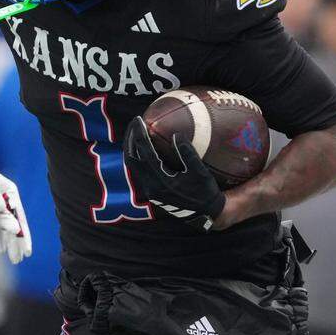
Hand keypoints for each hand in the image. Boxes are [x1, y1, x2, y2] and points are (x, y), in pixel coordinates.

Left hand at [0, 156, 31, 263]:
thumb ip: (1, 214)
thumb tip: (15, 230)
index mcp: (11, 192)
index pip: (20, 218)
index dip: (24, 236)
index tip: (27, 252)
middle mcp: (6, 196)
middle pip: (14, 223)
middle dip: (17, 242)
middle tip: (19, 259)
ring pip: (6, 224)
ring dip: (9, 241)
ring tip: (13, 258)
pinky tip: (1, 247)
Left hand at [123, 116, 225, 231]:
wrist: (205, 214)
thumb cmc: (205, 192)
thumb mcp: (200, 172)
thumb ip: (187, 154)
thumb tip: (176, 134)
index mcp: (161, 180)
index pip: (144, 153)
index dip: (139, 134)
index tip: (138, 120)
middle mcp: (150, 185)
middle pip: (131, 158)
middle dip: (130, 139)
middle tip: (134, 123)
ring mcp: (149, 189)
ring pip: (133, 165)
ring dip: (132, 148)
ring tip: (136, 132)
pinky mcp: (151, 191)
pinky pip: (138, 170)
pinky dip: (138, 156)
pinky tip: (144, 147)